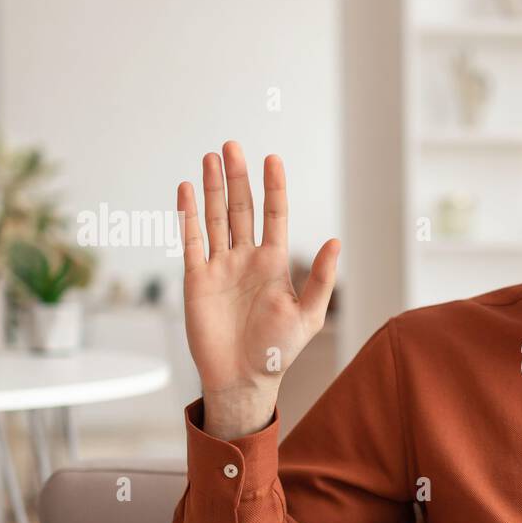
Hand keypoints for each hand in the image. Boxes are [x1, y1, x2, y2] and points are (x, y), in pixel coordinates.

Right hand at [178, 140, 338, 400]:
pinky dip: (187, 215)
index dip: (273, 187)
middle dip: (237, 177)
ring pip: (215, 218)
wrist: (243, 377)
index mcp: (274, 263)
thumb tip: (336, 241)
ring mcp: (220, 267)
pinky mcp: (197, 279)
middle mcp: (246, 259)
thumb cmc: (278, 351)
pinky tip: (185, 189)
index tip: (272, 158)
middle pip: (241, 208)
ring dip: (212, 188)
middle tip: (233, 145)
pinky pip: (190, 241)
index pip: (274, 215)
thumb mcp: (307, 315)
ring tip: (211, 157)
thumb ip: (320, 278)